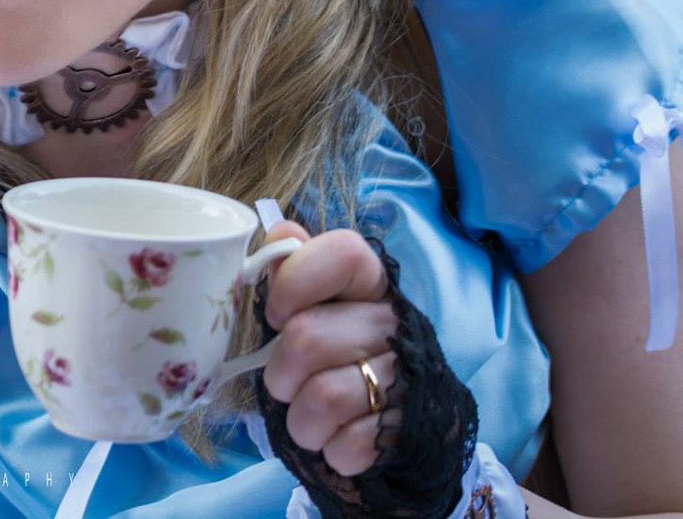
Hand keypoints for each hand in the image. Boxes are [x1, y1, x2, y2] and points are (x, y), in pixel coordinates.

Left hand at [258, 220, 398, 477]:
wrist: (394, 420)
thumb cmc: (338, 351)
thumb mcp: (316, 306)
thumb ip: (294, 269)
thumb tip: (277, 232)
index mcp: (370, 283)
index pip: (344, 252)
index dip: (295, 281)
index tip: (276, 313)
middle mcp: (394, 322)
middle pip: (307, 338)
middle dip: (279, 373)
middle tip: (285, 383)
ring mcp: (407, 376)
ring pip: (323, 398)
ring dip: (300, 420)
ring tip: (307, 418)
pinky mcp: (406, 429)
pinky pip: (349, 445)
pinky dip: (330, 450)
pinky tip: (338, 439)